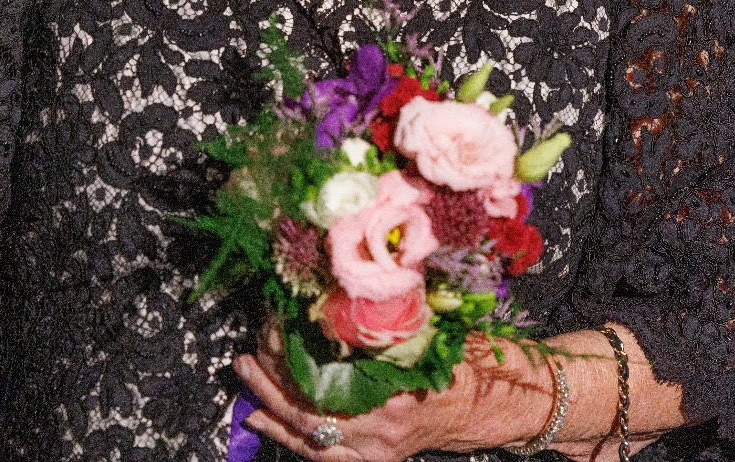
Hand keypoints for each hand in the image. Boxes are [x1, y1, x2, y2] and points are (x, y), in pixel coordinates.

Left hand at [235, 329, 554, 461]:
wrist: (488, 405)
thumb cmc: (466, 364)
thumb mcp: (435, 336)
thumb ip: (396, 324)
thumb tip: (350, 289)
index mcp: (396, 397)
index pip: (331, 381)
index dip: (298, 357)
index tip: (277, 326)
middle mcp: (380, 431)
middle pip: (311, 412)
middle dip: (274, 382)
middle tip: (249, 354)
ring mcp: (373, 451)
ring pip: (308, 437)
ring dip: (272, 406)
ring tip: (246, 378)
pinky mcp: (369, 459)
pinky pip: (318, 453)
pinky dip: (286, 435)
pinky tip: (260, 417)